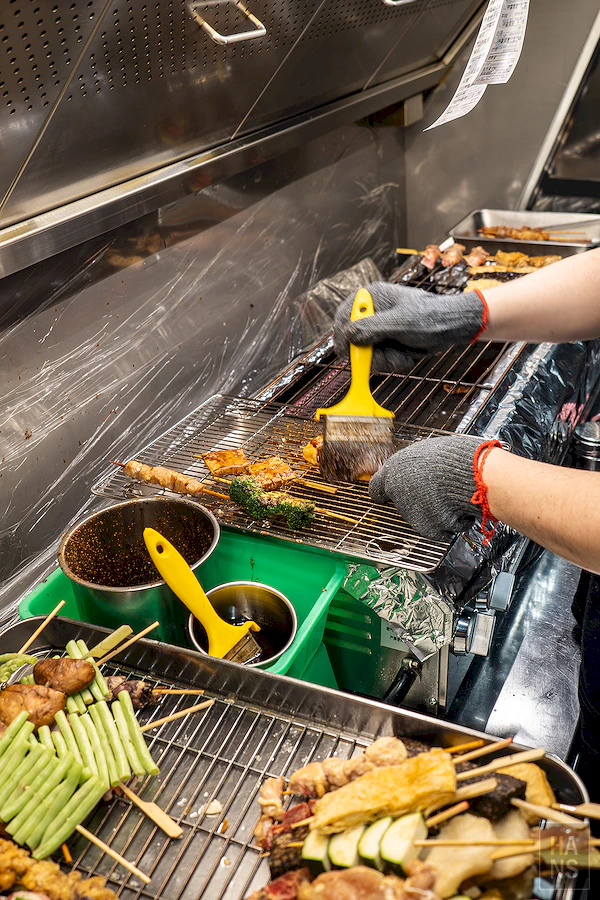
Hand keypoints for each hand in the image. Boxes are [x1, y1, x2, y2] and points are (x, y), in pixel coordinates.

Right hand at [333, 282, 485, 371]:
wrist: (452, 328)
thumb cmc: (431, 317)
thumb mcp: (402, 322)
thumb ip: (373, 328)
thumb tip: (349, 334)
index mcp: (371, 298)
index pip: (344, 316)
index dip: (342, 336)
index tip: (349, 353)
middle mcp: (371, 314)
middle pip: (351, 340)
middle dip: (369, 354)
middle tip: (385, 358)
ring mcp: (377, 330)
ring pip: (364, 355)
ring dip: (383, 361)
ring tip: (402, 356)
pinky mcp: (385, 344)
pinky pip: (376, 361)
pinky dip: (390, 363)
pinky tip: (405, 357)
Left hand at [369, 435, 495, 540]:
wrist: (473, 474)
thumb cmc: (455, 457)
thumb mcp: (429, 451)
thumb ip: (417, 464)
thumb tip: (421, 468)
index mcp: (394, 470)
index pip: (376, 488)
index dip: (386, 491)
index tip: (390, 494)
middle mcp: (397, 493)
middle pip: (402, 503)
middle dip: (417, 501)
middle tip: (435, 492)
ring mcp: (411, 513)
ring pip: (420, 516)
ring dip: (434, 511)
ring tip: (452, 497)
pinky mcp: (428, 529)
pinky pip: (438, 528)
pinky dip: (448, 523)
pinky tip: (458, 509)